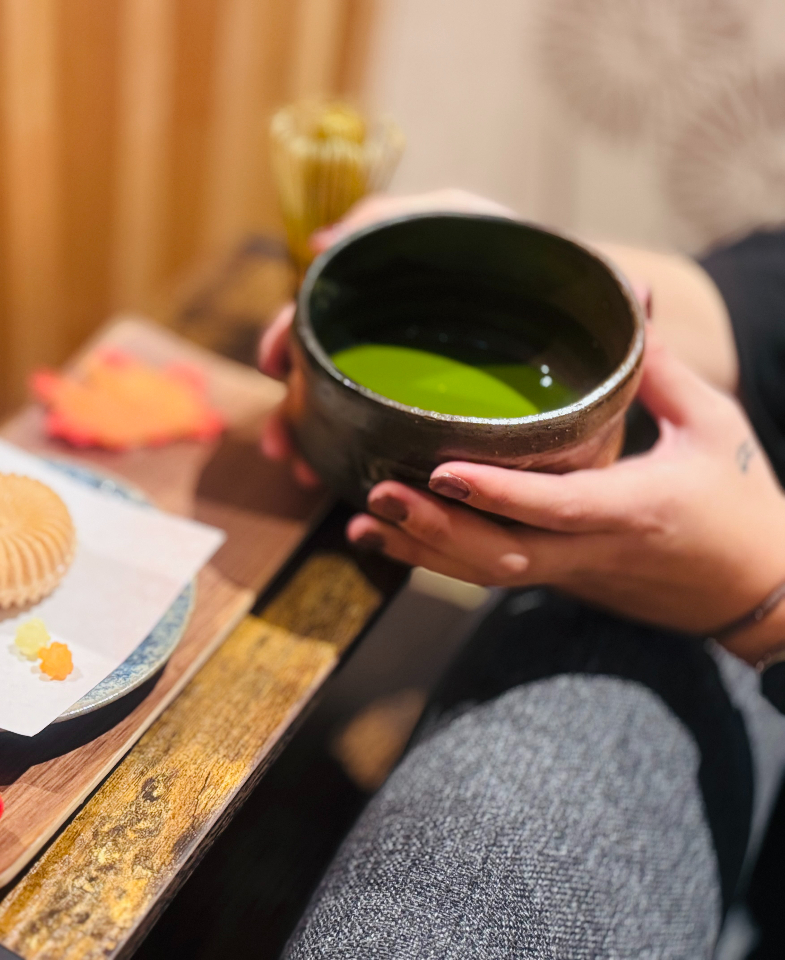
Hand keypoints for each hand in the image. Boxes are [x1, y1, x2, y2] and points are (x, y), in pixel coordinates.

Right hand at [259, 189, 515, 486]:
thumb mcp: (455, 215)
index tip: (272, 363)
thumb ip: (387, 216)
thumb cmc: (528, 254)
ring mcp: (418, 394)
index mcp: (388, 304)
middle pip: (321, 382)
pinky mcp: (452, 435)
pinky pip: (393, 458)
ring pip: (347, 426)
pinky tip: (340, 482)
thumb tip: (319, 244)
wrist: (603, 304)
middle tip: (280, 443)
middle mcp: (394, 349)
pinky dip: (363, 471)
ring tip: (302, 471)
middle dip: (290, 415)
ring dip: (313, 448)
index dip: (285, 338)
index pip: (318, 320)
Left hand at [347, 340, 784, 662]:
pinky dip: (436, 559)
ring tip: (363, 521)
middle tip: (376, 492)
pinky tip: (388, 539)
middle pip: (501, 556)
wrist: (756, 591)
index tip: (441, 469)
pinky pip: (489, 576)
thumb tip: (625, 307)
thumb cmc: (741, 501)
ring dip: (422, 550)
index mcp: (636, 509)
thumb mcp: (714, 425)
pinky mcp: (559, 579)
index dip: (497, 493)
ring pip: (485, 575)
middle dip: (435, 529)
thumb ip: (660, 373)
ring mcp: (572, 572)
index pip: (557, 506)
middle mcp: (593, 549)